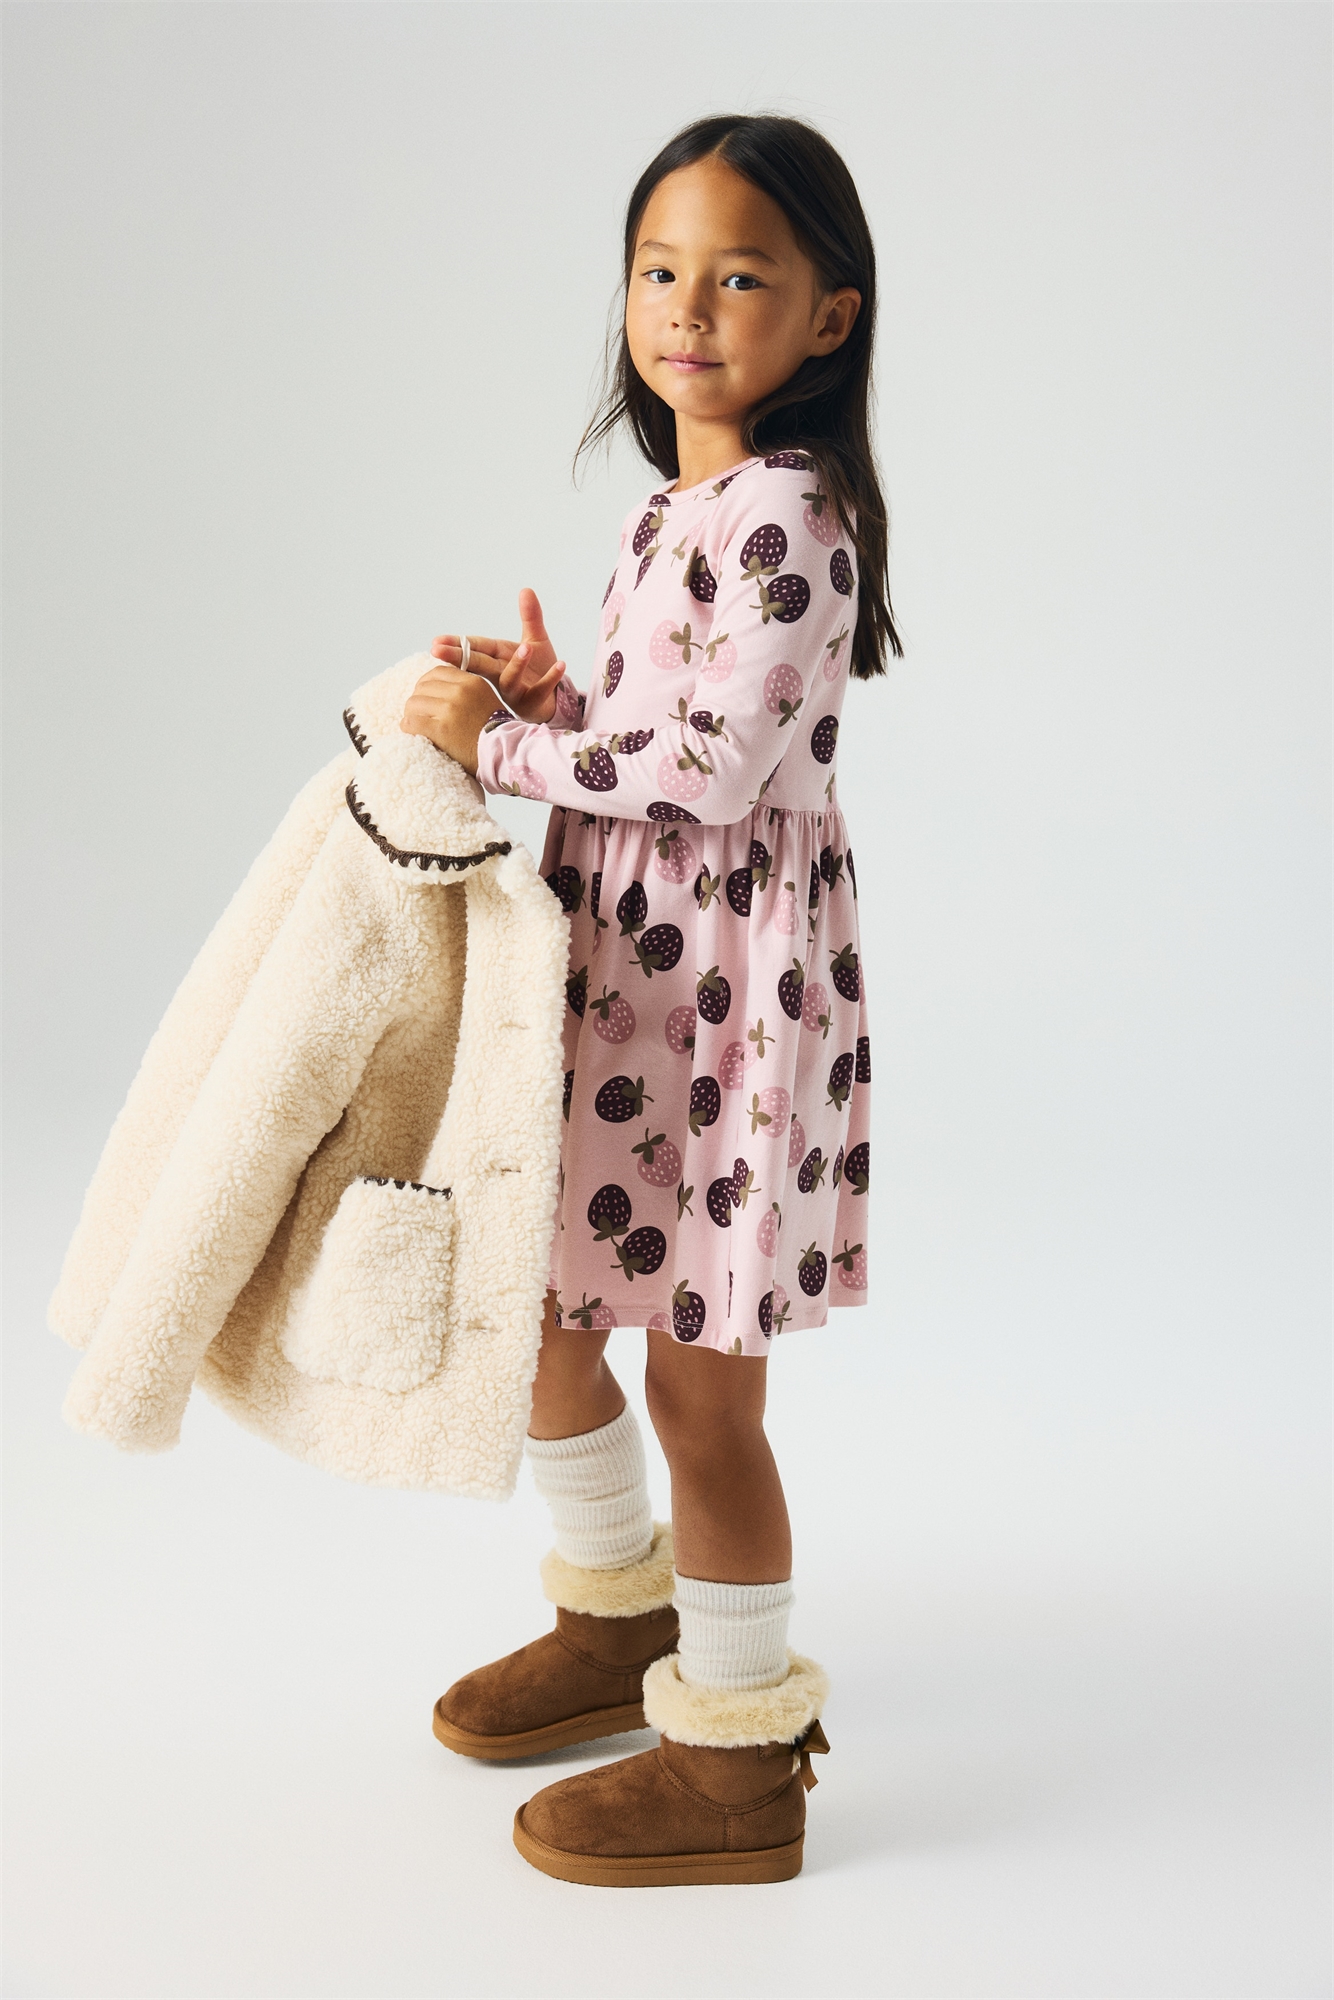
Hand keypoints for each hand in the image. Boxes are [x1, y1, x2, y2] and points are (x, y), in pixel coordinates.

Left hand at [400, 663, 501, 774]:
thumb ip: (465, 688)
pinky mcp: (440, 730)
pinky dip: (408, 727)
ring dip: (411, 714)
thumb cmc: (495, 730)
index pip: (437, 673)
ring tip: (417, 724)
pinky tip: (413, 732)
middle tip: (421, 714)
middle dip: (418, 700)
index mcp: (471, 682)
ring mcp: (449, 710)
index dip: (427, 684)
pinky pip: (411, 722)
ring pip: (413, 703)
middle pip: (421, 687)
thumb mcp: (486, 698)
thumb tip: (438, 686)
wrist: (504, 754)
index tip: (427, 696)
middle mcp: (459, 692)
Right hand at [431, 587, 566, 723]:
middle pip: (479, 665)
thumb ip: (530, 616)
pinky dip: (551, 678)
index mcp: (497, 657)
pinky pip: (542, 690)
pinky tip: (561, 665)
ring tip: (525, 648)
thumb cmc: (537, 671)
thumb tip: (526, 589)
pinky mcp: (533, 702)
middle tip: (437, 651)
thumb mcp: (534, 639)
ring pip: (510, 679)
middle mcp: (501, 675)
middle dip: (460, 658)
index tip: (435, 642)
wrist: (554, 701)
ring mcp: (515, 691)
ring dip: (517, 665)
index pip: (474, 648)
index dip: (455, 645)